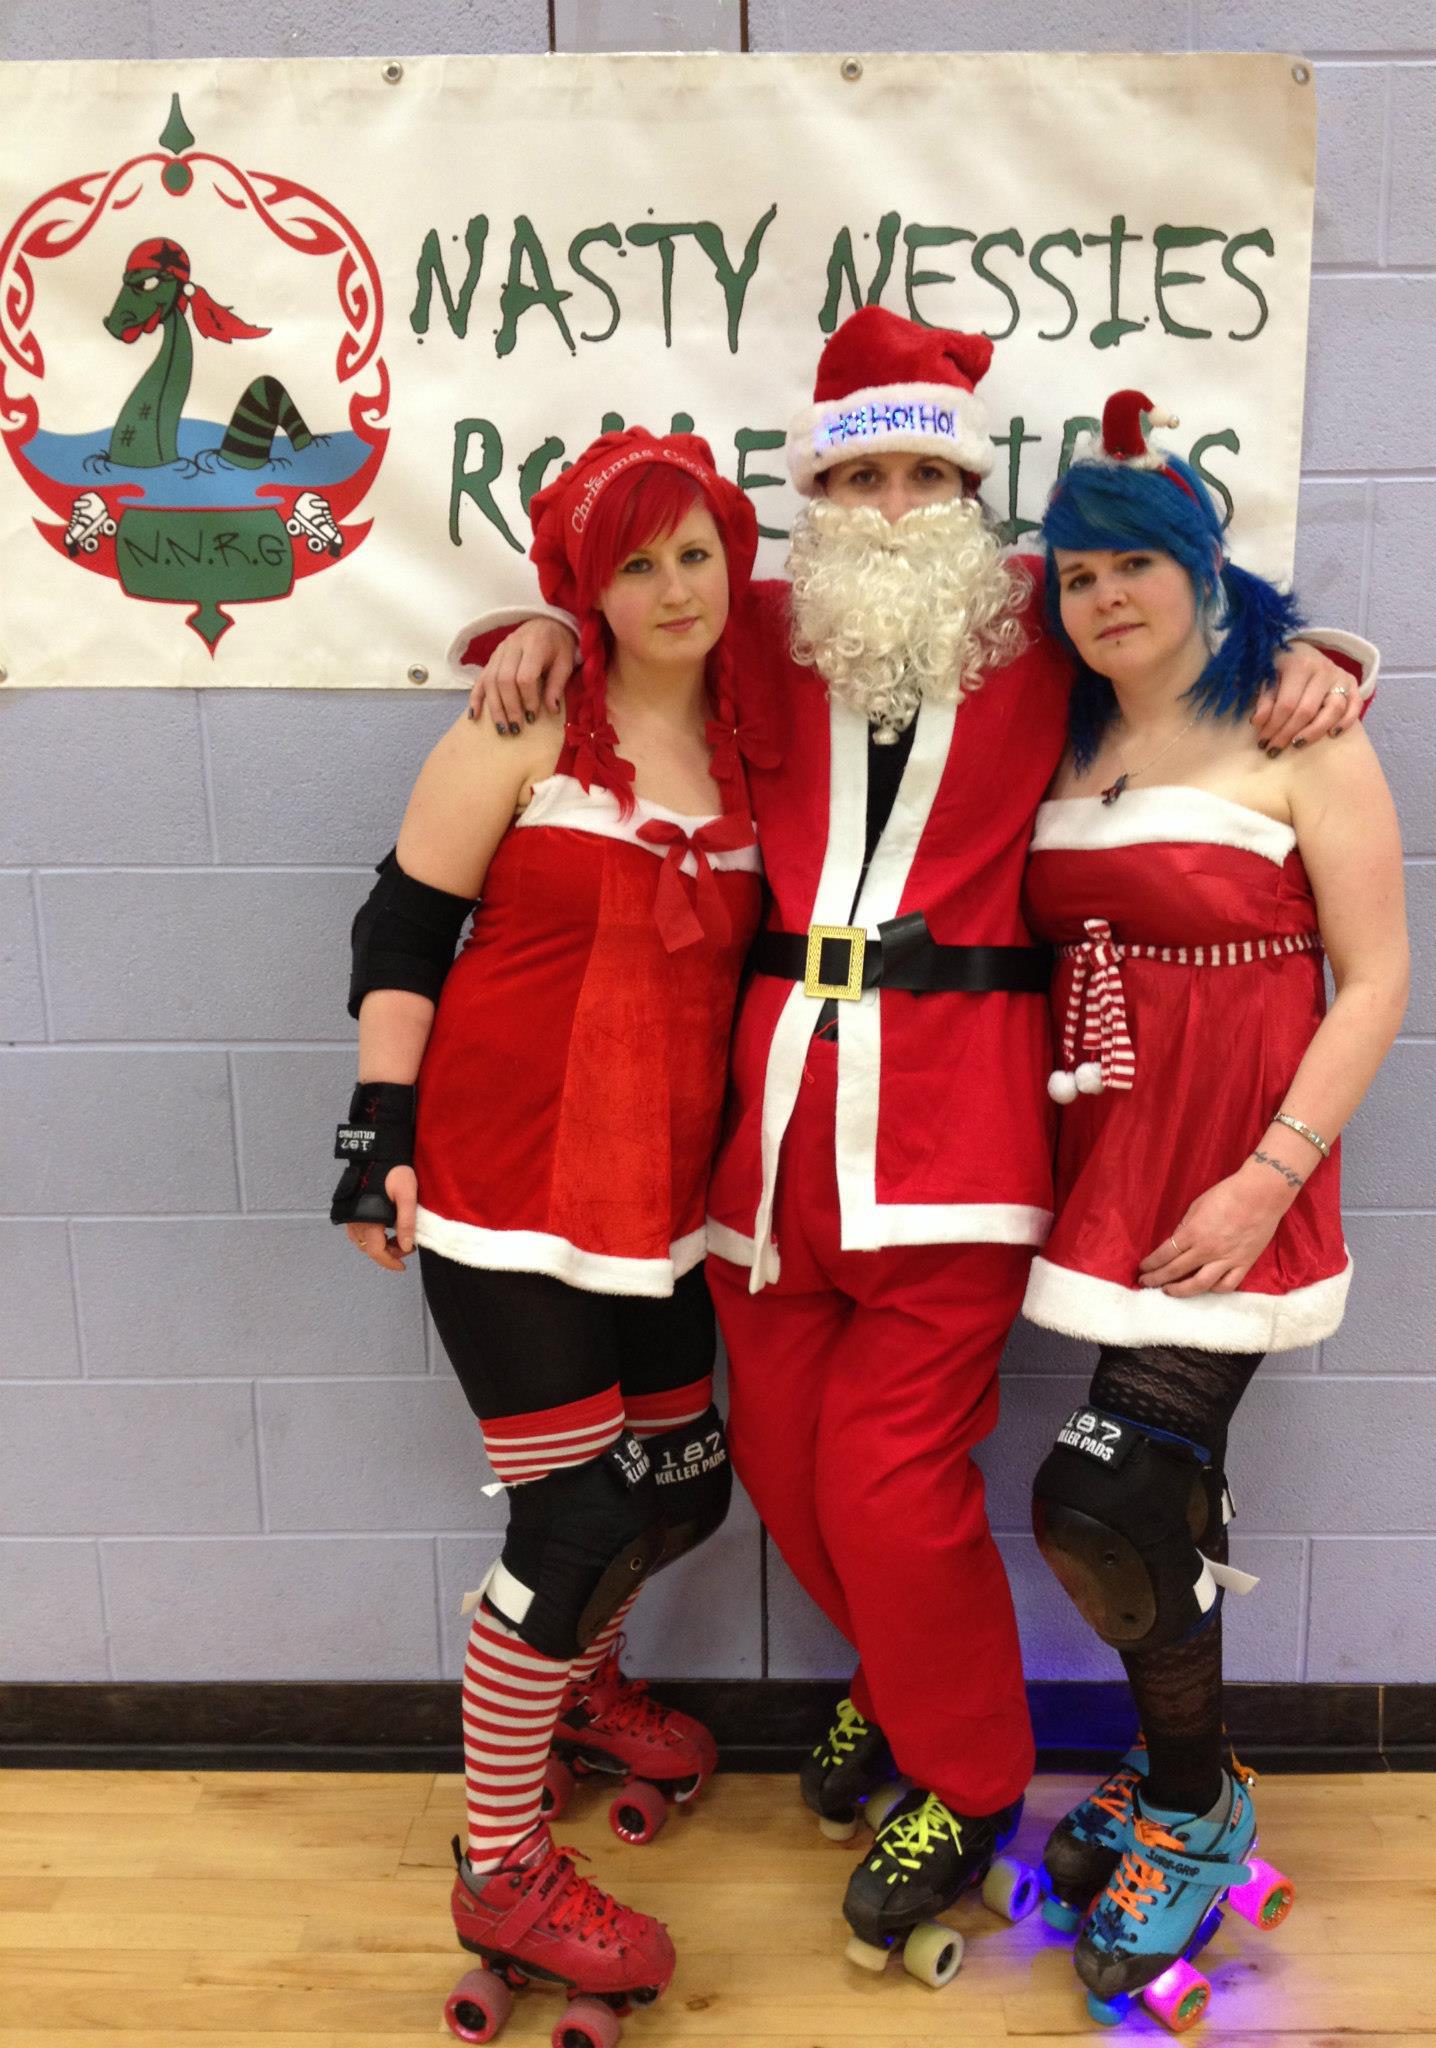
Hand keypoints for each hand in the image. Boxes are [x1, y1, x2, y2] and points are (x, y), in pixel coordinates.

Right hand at [345, 1165, 417, 1271]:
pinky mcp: (350, 1209)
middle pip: (369, 1249)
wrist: (377, 1153)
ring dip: (378, 1246)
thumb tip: (407, 1247)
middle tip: (406, 1248)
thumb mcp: (406, 1195)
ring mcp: (350, 1216)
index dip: (389, 1262)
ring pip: (362, 1242)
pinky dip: (370, 1237)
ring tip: (396, 1239)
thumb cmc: (393, 1172)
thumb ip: (406, 1222)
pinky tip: (384, 1230)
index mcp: (368, 1220)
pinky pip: (357, 1232)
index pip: (376, 1251)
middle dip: (387, 1254)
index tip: (403, 1267)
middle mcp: (355, 1221)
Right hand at [467, 619, 576, 731]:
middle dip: (509, 707)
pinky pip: (480, 678)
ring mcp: (499, 651)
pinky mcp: (492, 658)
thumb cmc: (559, 646)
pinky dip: (475, 697)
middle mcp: (513, 646)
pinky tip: (474, 715)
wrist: (547, 623)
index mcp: (534, 644)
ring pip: (490, 681)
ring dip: (494, 708)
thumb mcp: (565, 662)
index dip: (528, 699)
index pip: (525, 676)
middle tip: (516, 728)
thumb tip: (552, 710)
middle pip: (504, 680)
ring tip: (502, 729)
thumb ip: (557, 684)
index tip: (533, 717)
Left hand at [1137, 1160, 1295, 1295]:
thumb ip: (1186, 1226)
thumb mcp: (1197, 1206)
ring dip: (1181, 1291)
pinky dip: (1214, 1289)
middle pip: (1176, 1271)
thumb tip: (1177, 1240)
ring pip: (1200, 1285)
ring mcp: (1226, 1259)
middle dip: (1157, 1279)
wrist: (1261, 1195)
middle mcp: (1207, 1250)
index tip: (1142, 1269)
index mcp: (1193, 1233)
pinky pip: (1227, 1284)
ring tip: (1169, 1291)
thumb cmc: (1227, 1194)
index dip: (1151, 1264)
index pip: (1165, 1254)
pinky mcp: (1244, 1264)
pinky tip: (1206, 1288)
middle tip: (1146, 1283)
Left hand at [1251, 644, 1360, 751]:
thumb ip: (1264, 698)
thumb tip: (1258, 722)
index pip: (1286, 704)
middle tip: (1274, 749)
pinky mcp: (1352, 684)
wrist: (1301, 650)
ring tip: (1297, 744)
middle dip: (1288, 734)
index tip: (1262, 742)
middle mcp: (1322, 669)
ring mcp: (1340, 676)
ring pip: (1334, 710)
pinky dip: (1347, 721)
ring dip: (1315, 732)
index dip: (1273, 726)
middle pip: (1308, 710)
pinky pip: (1355, 705)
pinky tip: (1332, 735)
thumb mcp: (1266, 677)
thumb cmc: (1281, 667)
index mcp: (1298, 665)